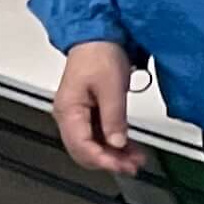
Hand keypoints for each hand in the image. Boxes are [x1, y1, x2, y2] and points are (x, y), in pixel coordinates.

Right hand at [52, 41, 143, 177]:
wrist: (98, 36)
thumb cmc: (99, 54)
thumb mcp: (111, 87)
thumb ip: (113, 117)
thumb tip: (117, 142)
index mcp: (68, 109)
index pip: (81, 146)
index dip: (102, 159)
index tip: (121, 165)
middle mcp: (69, 115)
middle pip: (84, 149)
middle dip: (108, 161)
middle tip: (132, 166)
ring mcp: (78, 114)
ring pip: (93, 144)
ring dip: (114, 154)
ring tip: (135, 160)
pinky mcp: (89, 111)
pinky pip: (99, 134)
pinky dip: (115, 142)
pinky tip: (129, 148)